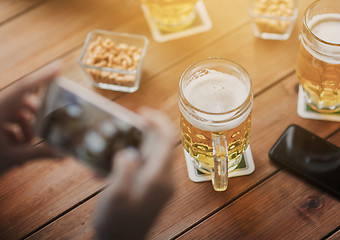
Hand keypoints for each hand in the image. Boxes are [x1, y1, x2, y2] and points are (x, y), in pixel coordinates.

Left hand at [0, 62, 60, 174]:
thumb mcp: (12, 157)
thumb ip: (40, 153)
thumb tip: (63, 155)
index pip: (24, 87)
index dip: (43, 76)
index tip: (59, 66)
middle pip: (24, 100)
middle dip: (36, 115)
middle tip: (45, 126)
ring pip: (17, 112)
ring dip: (25, 127)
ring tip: (23, 145)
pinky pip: (8, 119)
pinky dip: (15, 132)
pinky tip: (14, 146)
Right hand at [94, 108, 175, 239]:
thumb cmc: (117, 223)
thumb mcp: (116, 194)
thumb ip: (124, 167)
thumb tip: (129, 151)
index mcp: (158, 177)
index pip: (167, 138)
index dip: (157, 121)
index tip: (141, 113)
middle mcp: (165, 179)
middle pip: (159, 144)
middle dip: (139, 135)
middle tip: (119, 132)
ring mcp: (160, 184)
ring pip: (150, 155)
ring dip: (130, 150)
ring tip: (108, 157)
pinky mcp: (153, 188)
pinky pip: (145, 167)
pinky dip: (129, 163)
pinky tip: (109, 172)